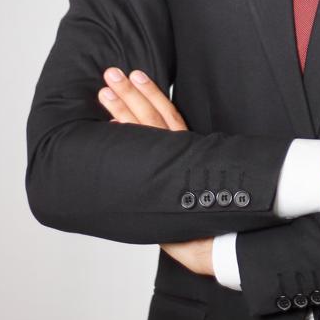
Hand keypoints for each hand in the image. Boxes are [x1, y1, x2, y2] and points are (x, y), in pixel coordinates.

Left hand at [97, 69, 213, 274]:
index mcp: (186, 151)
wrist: (213, 247)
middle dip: (130, 93)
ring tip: (106, 90)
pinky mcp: (164, 183)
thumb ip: (173, 166)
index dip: (151, 94)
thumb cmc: (202, 221)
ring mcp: (172, 167)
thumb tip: (151, 155)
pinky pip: (144, 155)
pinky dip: (127, 139)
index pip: (166, 115)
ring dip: (124, 107)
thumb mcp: (186, 184)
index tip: (136, 75)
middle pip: (151, 117)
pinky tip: (111, 126)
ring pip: (147, 130)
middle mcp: (179, 154)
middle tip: (111, 72)